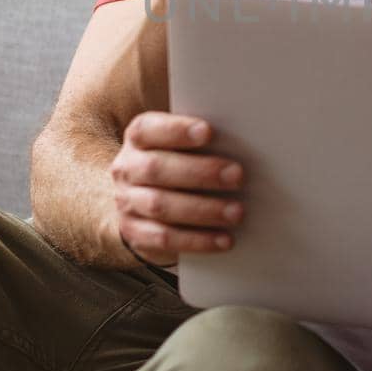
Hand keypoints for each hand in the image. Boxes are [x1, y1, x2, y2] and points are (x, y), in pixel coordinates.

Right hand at [108, 112, 243, 266]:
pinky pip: (165, 238)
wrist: (144, 206)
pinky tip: (224, 239)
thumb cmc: (177, 165)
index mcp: (138, 139)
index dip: (176, 130)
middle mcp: (127, 169)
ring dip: (203, 210)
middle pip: (157, 168)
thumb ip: (202, 143)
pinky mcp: (135, 234)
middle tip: (238, 176)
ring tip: (237, 212)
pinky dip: (197, 240)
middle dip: (201, 172)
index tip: (208, 131)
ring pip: (161, 206)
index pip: (149, 130)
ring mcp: (127, 203)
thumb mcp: (181, 148)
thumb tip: (243, 142)